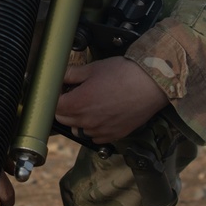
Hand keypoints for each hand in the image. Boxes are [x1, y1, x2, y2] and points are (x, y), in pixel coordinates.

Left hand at [55, 57, 169, 141]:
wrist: (152, 84)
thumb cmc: (124, 73)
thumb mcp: (93, 68)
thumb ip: (72, 74)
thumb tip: (60, 76)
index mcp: (78, 104)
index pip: (54, 107)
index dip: (56, 97)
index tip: (63, 90)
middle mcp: (86, 121)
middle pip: (64, 119)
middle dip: (65, 107)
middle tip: (75, 94)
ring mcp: (100, 131)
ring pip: (80, 129)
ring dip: (80, 119)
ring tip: (91, 104)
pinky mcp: (114, 135)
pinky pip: (96, 137)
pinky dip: (95, 128)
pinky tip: (103, 115)